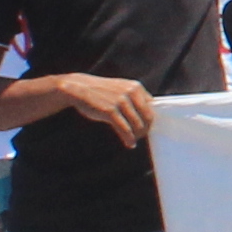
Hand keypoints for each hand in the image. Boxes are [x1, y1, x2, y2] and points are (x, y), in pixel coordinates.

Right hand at [43, 70, 158, 147]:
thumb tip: (148, 116)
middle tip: (141, 136)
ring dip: (137, 135)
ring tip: (134, 140)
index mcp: (136, 87)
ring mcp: (120, 102)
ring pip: (137, 124)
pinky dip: (128, 138)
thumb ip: (135, 98)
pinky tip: (129, 143)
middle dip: (146, 129)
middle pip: (147, 117)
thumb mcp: (121, 89)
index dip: (151, 119)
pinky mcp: (110, 111)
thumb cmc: (102, 91)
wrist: (80, 88)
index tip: (148, 127)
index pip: (152, 106)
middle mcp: (130, 93)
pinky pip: (124, 129)